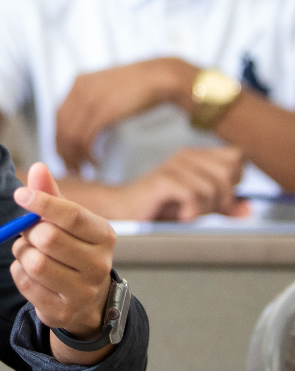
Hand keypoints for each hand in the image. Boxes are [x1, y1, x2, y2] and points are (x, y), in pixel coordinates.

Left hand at [11, 163, 115, 361]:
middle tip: (28, 232)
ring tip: (30, 251)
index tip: (20, 194)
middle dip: (29, 231)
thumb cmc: (73, 249)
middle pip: (49, 238)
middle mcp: (99, 266)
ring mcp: (83, 292)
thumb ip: (51, 194)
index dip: (43, 203)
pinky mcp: (62, 312)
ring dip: (21, 252)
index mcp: (104, 236)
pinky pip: (24, 283)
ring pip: (34, 262)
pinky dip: (18, 272)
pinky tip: (30, 272)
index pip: (73, 215)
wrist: (86, 299)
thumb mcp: (67, 220)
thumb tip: (38, 167)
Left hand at [56, 58, 197, 170]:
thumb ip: (93, 101)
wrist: (160, 76)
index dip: (59, 139)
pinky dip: (88, 154)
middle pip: (61, 127)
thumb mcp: (108, 89)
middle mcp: (79, 90)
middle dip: (64, 152)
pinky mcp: (103, 111)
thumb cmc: (139, 87)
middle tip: (72, 169)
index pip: (58, 116)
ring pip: (71, 135)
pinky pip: (86, 138)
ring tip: (84, 170)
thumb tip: (85, 124)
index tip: (65, 155)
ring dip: (75, 157)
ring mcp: (90, 100)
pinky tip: (96, 163)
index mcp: (78, 83)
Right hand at [114, 146, 246, 220]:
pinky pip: (194, 195)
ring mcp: (174, 166)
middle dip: (223, 198)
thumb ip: (222, 206)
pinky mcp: (164, 179)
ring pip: (213, 188)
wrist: (122, 210)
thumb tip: (248, 209)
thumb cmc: (158, 207)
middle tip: (201, 208)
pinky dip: (191, 211)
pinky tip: (179, 214)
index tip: (219, 196)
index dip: (236, 179)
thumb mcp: (197, 207)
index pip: (237, 157)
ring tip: (186, 213)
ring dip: (203, 209)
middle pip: (229, 172)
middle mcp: (186, 156)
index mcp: (196, 157)